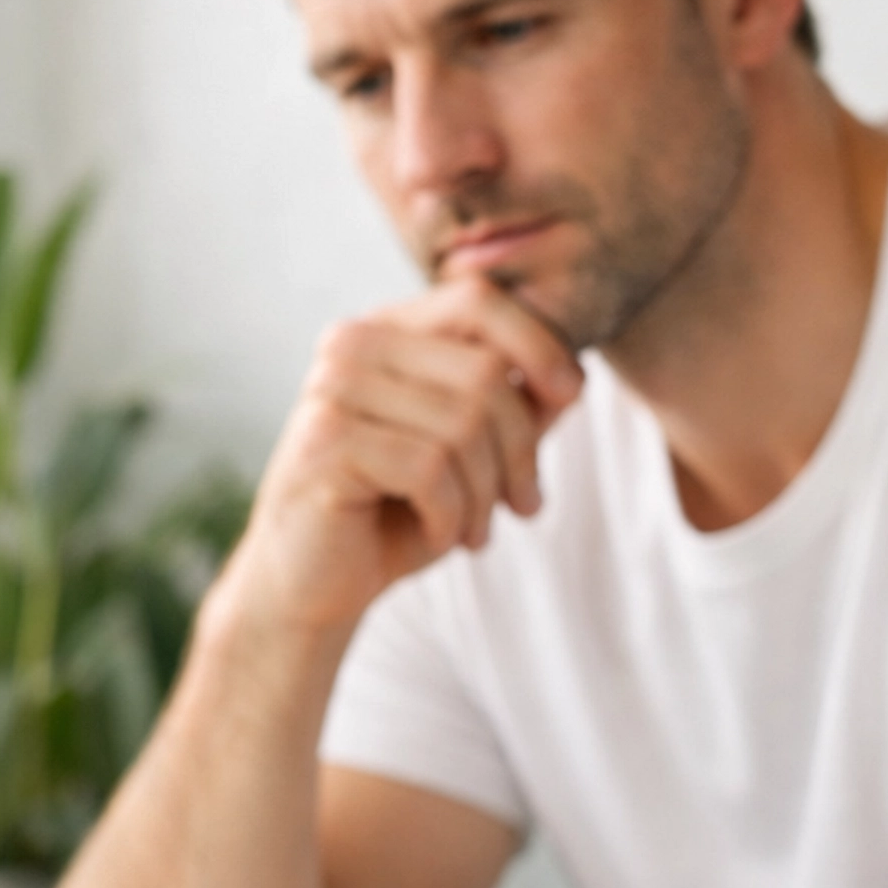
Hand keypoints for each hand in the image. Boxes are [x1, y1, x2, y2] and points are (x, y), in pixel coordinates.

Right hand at [223, 278, 582, 635]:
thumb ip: (515, 410)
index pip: (476, 300)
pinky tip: (438, 537)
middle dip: (521, 450)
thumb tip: (573, 380)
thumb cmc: (394, 515)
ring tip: (474, 530)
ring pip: (464, 425)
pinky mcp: (326, 444)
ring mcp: (332, 390)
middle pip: (484, 373)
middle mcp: (351, 345)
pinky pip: (430, 470)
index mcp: (384, 331)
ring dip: (486, 494)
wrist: (314, 586)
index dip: (537, 342)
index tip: (571, 396)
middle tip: (523, 504)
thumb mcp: (470, 456)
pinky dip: (451, 516)